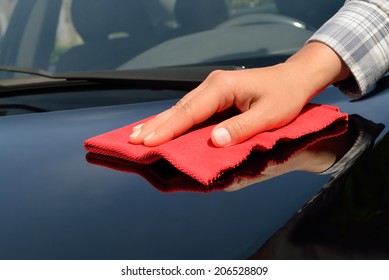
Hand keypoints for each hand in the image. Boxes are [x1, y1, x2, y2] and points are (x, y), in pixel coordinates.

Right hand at [129, 42, 349, 146]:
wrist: (294, 78)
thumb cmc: (285, 96)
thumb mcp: (269, 115)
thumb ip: (241, 127)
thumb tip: (215, 141)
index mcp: (222, 87)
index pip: (190, 111)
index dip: (169, 128)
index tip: (149, 141)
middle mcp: (212, 85)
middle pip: (179, 108)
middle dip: (156, 125)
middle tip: (132, 139)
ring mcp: (212, 89)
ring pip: (181, 108)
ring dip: (160, 122)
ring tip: (138, 134)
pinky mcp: (215, 95)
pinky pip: (190, 109)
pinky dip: (174, 120)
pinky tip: (162, 126)